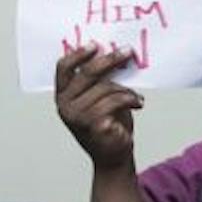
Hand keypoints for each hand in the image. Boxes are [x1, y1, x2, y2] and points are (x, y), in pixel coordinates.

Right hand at [54, 45, 142, 170]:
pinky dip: (130, 99)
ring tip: (136, 96)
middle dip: (110, 60)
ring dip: (125, 89)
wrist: (113, 157)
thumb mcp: (99, 99)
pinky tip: (138, 103)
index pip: (63, 68)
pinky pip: (116, 101)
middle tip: (128, 51)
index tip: (96, 44)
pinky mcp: (93, 124)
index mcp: (62, 96)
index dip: (78, 54)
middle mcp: (65, 106)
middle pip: (87, 73)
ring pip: (106, 88)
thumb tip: (113, 54)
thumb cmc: (108, 125)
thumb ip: (98, 81)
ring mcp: (77, 116)